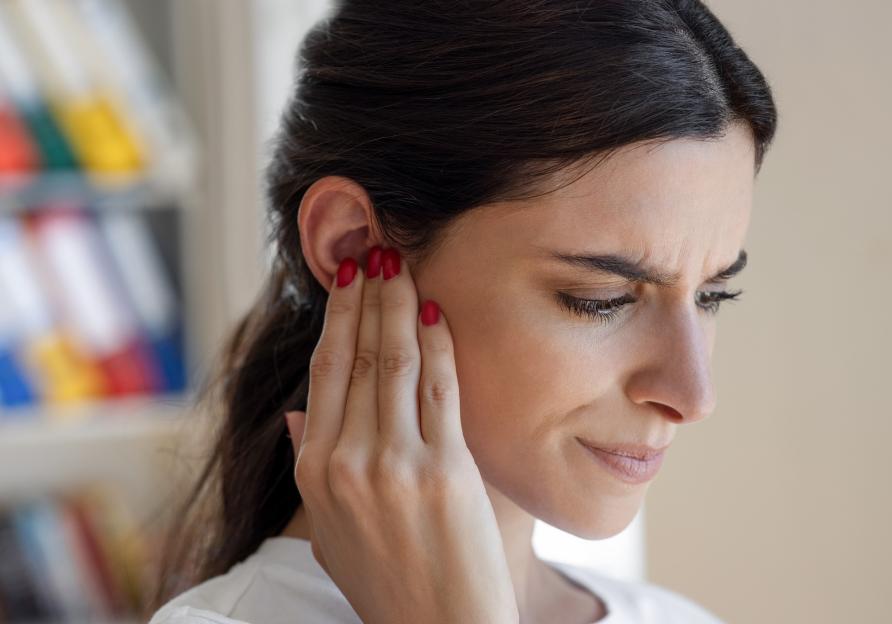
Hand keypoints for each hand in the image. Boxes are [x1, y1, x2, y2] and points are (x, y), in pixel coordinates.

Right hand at [284, 246, 518, 623]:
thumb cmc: (386, 582)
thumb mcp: (330, 531)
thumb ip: (311, 466)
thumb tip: (298, 413)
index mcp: (314, 471)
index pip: (324, 372)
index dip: (338, 317)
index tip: (348, 278)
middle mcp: (347, 461)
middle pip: (356, 356)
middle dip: (368, 295)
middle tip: (378, 248)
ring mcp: (394, 465)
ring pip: (394, 362)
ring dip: (400, 305)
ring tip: (404, 264)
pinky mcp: (445, 471)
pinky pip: (439, 389)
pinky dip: (439, 344)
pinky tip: (437, 312)